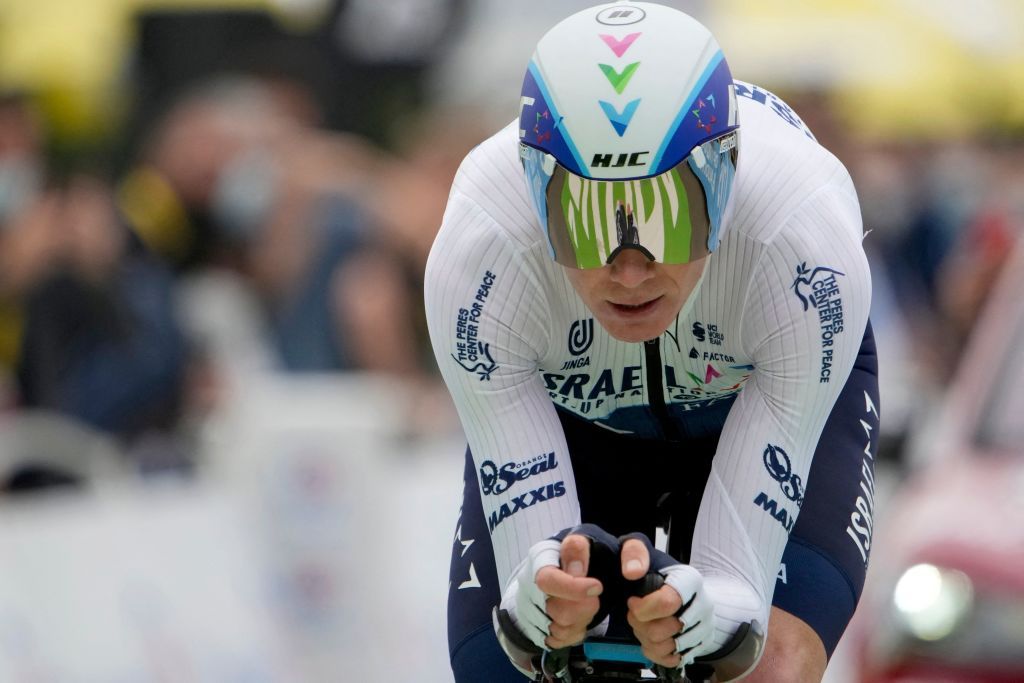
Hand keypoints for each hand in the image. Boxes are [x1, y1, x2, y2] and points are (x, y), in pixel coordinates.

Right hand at [499, 533, 603, 651]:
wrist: (558, 567)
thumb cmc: (574, 554)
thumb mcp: (579, 541)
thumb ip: (578, 549)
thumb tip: (577, 570)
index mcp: (538, 560)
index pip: (547, 581)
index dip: (574, 588)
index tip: (597, 587)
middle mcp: (527, 587)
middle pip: (557, 612)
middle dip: (584, 608)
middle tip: (594, 598)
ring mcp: (529, 610)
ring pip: (558, 631)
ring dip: (580, 621)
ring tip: (585, 607)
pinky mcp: (534, 628)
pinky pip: (557, 642)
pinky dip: (573, 634)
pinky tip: (578, 619)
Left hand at [622, 536, 715, 668]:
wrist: (684, 589)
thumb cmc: (660, 573)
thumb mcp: (645, 553)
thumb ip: (634, 553)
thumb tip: (632, 571)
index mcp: (690, 580)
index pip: (667, 602)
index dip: (643, 608)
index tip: (632, 602)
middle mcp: (702, 605)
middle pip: (665, 630)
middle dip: (641, 624)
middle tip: (635, 615)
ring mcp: (704, 627)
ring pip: (668, 647)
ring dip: (646, 639)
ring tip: (642, 625)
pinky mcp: (700, 645)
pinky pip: (674, 659)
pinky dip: (656, 653)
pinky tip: (651, 639)